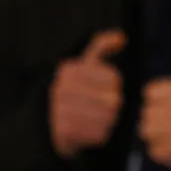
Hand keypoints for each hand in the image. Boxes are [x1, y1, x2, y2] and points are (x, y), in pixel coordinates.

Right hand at [49, 29, 126, 157]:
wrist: (48, 126)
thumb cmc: (74, 91)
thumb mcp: (84, 65)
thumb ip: (101, 46)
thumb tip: (121, 36)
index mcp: (69, 70)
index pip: (114, 79)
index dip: (114, 87)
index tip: (103, 89)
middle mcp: (62, 88)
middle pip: (113, 99)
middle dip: (112, 106)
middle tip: (101, 108)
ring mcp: (61, 110)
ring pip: (108, 118)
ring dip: (108, 120)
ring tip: (95, 118)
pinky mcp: (64, 132)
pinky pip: (100, 134)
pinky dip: (100, 134)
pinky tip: (89, 130)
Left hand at [140, 33, 170, 170]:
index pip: (151, 92)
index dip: (157, 99)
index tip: (168, 105)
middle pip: (146, 112)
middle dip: (155, 117)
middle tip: (169, 123)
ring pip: (147, 130)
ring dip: (155, 135)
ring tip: (170, 136)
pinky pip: (153, 151)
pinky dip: (160, 152)